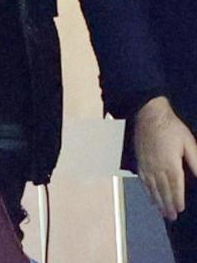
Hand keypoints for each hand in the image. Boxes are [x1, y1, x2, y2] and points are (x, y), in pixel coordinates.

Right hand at [135, 96, 196, 220]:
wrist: (149, 115)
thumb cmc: (171, 128)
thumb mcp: (189, 143)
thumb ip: (195, 162)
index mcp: (170, 163)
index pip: (175, 186)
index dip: (178, 199)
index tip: (180, 209)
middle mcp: (156, 167)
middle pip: (163, 190)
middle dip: (168, 204)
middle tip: (171, 217)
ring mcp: (146, 165)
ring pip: (152, 188)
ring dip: (157, 201)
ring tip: (162, 212)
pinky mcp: (140, 161)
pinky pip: (143, 180)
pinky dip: (147, 191)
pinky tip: (150, 197)